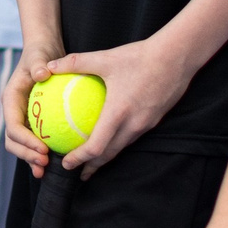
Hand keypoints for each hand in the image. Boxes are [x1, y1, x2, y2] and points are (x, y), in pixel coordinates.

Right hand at [0, 47, 62, 171]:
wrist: (43, 52)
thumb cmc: (40, 52)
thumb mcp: (39, 55)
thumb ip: (38, 64)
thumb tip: (41, 73)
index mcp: (10, 100)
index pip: (13, 126)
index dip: (25, 141)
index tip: (43, 149)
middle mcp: (14, 112)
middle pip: (13, 141)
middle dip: (26, 155)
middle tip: (45, 163)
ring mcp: (23, 118)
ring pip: (21, 146)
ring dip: (31, 159)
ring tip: (47, 169)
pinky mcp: (33, 122)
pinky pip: (35, 142)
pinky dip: (40, 155)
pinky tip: (55, 164)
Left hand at [52, 36, 196, 173]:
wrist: (177, 56)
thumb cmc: (140, 56)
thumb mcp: (105, 58)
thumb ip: (75, 63)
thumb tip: (50, 66)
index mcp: (118, 112)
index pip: (97, 147)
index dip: (80, 159)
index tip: (66, 164)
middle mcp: (133, 124)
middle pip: (109, 154)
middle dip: (91, 166)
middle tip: (76, 171)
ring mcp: (146, 124)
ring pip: (122, 147)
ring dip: (106, 157)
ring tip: (91, 160)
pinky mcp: (155, 120)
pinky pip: (133, 137)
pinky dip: (119, 143)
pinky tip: (112, 136)